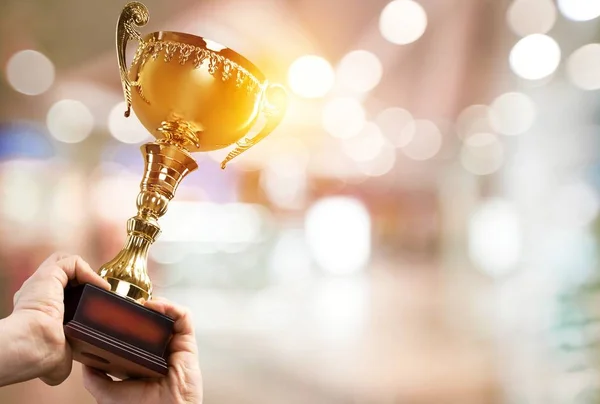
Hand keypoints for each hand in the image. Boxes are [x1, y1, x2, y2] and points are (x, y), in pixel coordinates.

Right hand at [7, 252, 110, 385]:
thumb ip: (61, 357)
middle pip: (62, 275)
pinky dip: (88, 271)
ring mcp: (41, 282)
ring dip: (86, 272)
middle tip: (100, 294)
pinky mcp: (48, 274)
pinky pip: (71, 262)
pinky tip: (99, 286)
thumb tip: (58, 370)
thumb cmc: (40, 355)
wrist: (33, 346)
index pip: (57, 295)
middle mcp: (37, 293)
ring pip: (64, 262)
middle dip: (84, 280)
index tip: (93, 308)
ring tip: (100, 288)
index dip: (77, 296)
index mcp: (37, 311)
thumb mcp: (55, 358)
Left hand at [83, 298, 202, 403]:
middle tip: (128, 303)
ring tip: (142, 302)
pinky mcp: (187, 342)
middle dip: (142, 308)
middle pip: (154, 321)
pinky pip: (184, 318)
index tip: (115, 311)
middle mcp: (160, 350)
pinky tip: (155, 305)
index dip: (128, 319)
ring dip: (157, 303)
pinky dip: (172, 307)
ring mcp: (174, 345)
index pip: (138, 333)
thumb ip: (95, 377)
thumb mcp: (107, 393)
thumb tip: (85, 360)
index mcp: (143, 360)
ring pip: (169, 315)